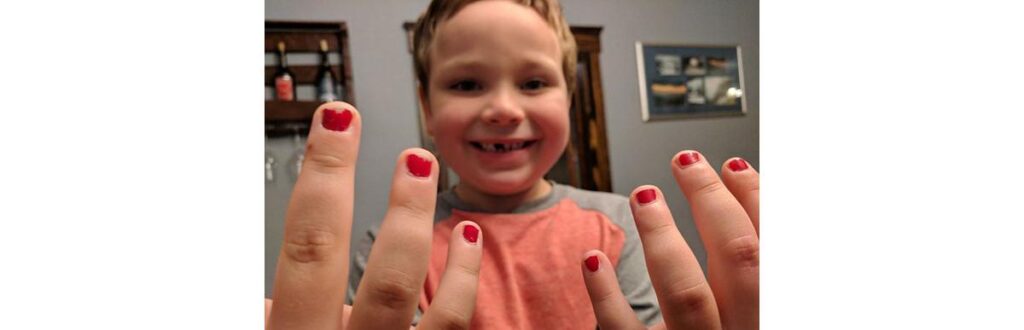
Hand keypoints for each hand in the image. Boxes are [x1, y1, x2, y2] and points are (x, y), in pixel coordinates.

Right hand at [265, 102, 483, 328]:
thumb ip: (270, 313)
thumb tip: (266, 290)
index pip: (309, 250)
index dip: (324, 180)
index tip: (337, 120)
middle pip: (381, 275)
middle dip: (400, 207)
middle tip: (407, 153)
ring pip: (423, 303)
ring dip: (423, 227)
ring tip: (424, 166)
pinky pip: (451, 325)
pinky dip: (463, 280)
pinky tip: (468, 237)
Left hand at [581, 151, 758, 328]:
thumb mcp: (747, 310)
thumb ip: (747, 269)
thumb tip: (742, 207)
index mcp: (766, 313)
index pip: (768, 248)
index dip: (754, 200)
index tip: (732, 165)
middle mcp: (738, 329)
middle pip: (738, 259)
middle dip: (713, 201)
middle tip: (686, 162)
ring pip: (686, 294)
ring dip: (664, 236)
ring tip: (644, 196)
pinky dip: (606, 294)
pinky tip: (592, 258)